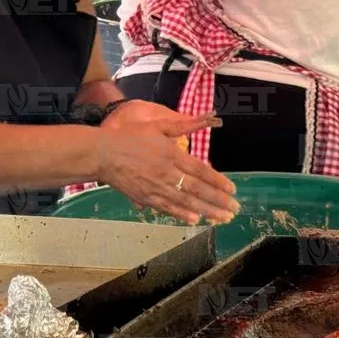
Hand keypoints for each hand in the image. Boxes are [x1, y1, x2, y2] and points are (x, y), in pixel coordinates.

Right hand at [95, 105, 238, 224]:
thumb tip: (206, 118)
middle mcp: (167, 173)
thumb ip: (182, 125)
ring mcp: (156, 188)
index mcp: (172, 154)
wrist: (103, 154)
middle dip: (218, 200)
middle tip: (235, 209)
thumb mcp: (158, 125)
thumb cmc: (131, 137)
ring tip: (222, 218)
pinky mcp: (145, 198)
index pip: (201, 171)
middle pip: (198, 189)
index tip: (232, 189)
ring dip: (206, 211)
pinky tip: (195, 219)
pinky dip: (181, 215)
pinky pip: (167, 208)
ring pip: (186, 202)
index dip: (218, 181)